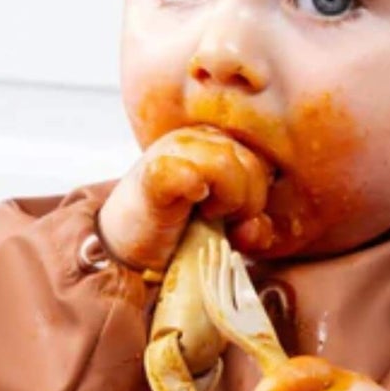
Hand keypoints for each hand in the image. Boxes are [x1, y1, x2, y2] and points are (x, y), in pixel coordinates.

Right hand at [98, 127, 273, 270]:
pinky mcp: (156, 172)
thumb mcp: (226, 229)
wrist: (127, 252)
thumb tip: (255, 227)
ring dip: (227, 201)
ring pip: (231, 164)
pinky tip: (187, 205)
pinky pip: (193, 173)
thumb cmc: (177, 234)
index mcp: (217, 144)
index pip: (262, 161)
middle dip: (247, 202)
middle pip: (254, 162)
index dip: (257, 195)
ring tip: (204, 214)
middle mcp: (197, 138)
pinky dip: (196, 190)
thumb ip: (250, 227)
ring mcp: (174, 151)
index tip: (236, 217)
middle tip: (219, 218)